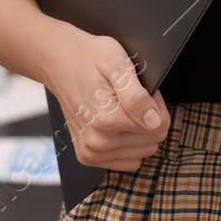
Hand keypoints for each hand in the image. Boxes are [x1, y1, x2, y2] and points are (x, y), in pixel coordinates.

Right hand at [46, 30, 168, 170]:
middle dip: (148, 118)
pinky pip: (129, 162)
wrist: (60, 63)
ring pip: (144, 152)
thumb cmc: (90, 59)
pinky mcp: (89, 157)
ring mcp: (92, 152)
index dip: (156, 104)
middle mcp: (98, 141)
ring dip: (139, 131)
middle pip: (153, 140)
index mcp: (107, 119)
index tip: (142, 91)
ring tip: (121, 108)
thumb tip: (153, 121)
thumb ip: (137, 95)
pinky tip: (116, 125)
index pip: (161, 125)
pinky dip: (129, 145)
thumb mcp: (117, 63)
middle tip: (129, 98)